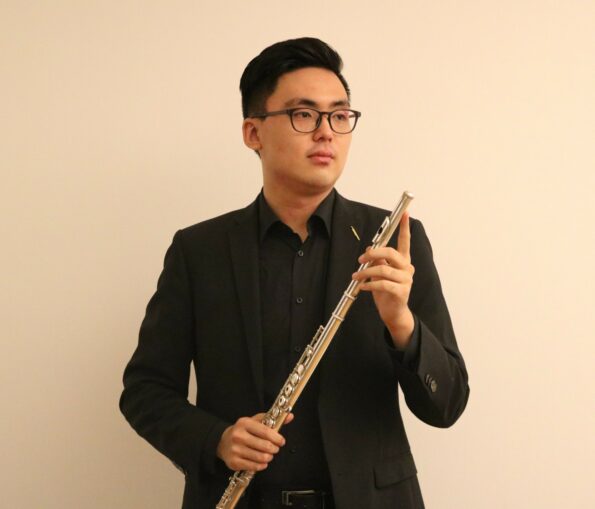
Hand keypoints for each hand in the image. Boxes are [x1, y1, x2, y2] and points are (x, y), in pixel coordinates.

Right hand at [216, 412, 293, 471]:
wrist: (222, 442)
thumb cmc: (243, 431)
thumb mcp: (254, 421)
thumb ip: (271, 419)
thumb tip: (290, 416)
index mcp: (244, 423)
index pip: (266, 431)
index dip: (277, 438)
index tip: (281, 441)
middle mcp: (238, 436)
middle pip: (265, 446)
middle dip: (274, 449)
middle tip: (275, 449)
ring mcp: (235, 450)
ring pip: (260, 457)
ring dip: (269, 457)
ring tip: (269, 455)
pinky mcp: (233, 462)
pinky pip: (253, 467)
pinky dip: (262, 465)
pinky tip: (262, 462)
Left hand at [352, 212, 414, 348]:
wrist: (393, 313)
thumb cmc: (386, 291)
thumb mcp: (379, 273)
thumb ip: (377, 260)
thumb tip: (369, 248)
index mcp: (403, 261)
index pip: (405, 241)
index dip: (404, 227)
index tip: (405, 213)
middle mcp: (407, 268)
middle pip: (391, 253)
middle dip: (373, 253)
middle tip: (361, 259)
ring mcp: (406, 280)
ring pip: (384, 269)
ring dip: (366, 272)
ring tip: (355, 276)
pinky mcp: (401, 292)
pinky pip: (383, 284)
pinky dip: (370, 284)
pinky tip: (362, 287)